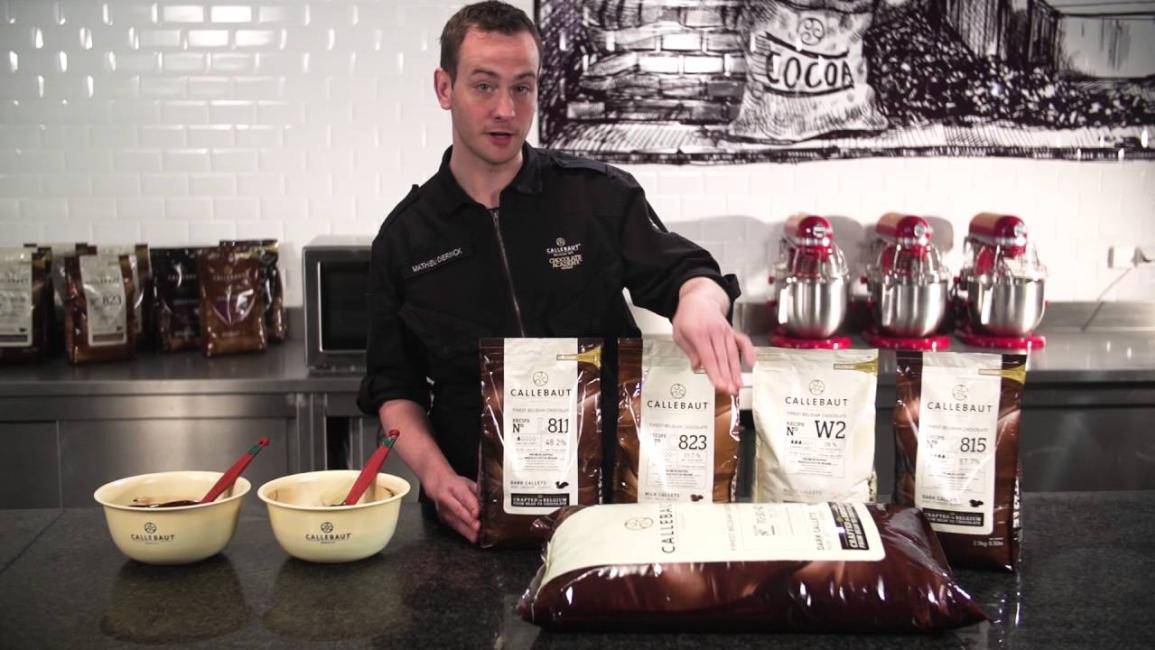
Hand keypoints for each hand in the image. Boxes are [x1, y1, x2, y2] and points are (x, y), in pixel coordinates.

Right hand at [426, 471, 479, 542]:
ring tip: (476, 537)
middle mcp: (446, 498)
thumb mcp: (467, 483)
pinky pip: (454, 527)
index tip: (477, 514)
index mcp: (454, 486)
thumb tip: (488, 502)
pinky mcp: (443, 519)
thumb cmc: (455, 484)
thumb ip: (477, 491)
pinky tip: (472, 537)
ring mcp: (442, 510)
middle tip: (478, 527)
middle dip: (468, 520)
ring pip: (455, 521)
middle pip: (458, 510)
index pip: (463, 497)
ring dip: (466, 530)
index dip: (471, 506)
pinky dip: (463, 533)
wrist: (437, 485)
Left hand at [672, 278, 755, 394]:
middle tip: (731, 392)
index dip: (715, 373)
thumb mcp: (679, 334)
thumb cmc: (687, 318)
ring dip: (736, 371)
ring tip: (738, 386)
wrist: (699, 300)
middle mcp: (715, 332)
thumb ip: (689, 351)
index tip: (720, 386)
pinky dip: (749, 351)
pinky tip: (751, 363)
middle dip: (727, 377)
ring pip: (732, 353)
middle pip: (722, 358)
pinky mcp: (732, 331)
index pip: (708, 358)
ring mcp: (725, 331)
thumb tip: (698, 366)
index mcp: (698, 333)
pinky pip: (743, 341)